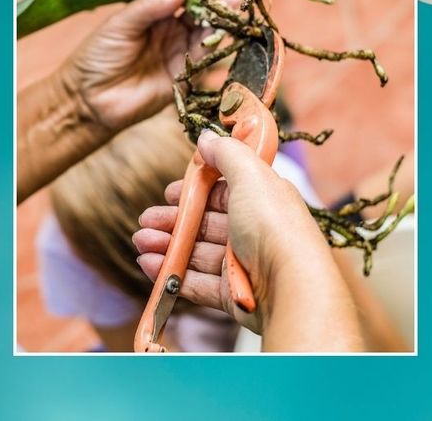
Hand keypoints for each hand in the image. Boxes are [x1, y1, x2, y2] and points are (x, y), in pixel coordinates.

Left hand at [60, 0, 238, 133]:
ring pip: (207, 34)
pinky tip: (222, 32)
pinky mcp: (186, 76)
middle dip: (216, 3)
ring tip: (232, 8)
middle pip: (200, 14)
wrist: (89, 100)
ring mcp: (180, 53)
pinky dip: (215, 45)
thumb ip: (152, 6)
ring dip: (221, 21)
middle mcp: (171, 32)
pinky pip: (205, 59)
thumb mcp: (121, 24)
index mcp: (154, 14)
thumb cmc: (97, 57)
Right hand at [133, 131, 362, 350]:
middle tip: (145, 221)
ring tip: (140, 242)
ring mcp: (243, 264)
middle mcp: (255, 230)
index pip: (224, 193)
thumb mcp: (251, 176)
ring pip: (197, 252)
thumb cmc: (273, 225)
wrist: (290, 285)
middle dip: (173, 220)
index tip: (170, 193)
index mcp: (263, 200)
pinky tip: (149, 264)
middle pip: (206, 223)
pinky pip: (195, 282)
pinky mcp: (233, 294)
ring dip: (167, 246)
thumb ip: (227, 154)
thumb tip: (207, 137)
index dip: (195, 192)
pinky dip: (171, 274)